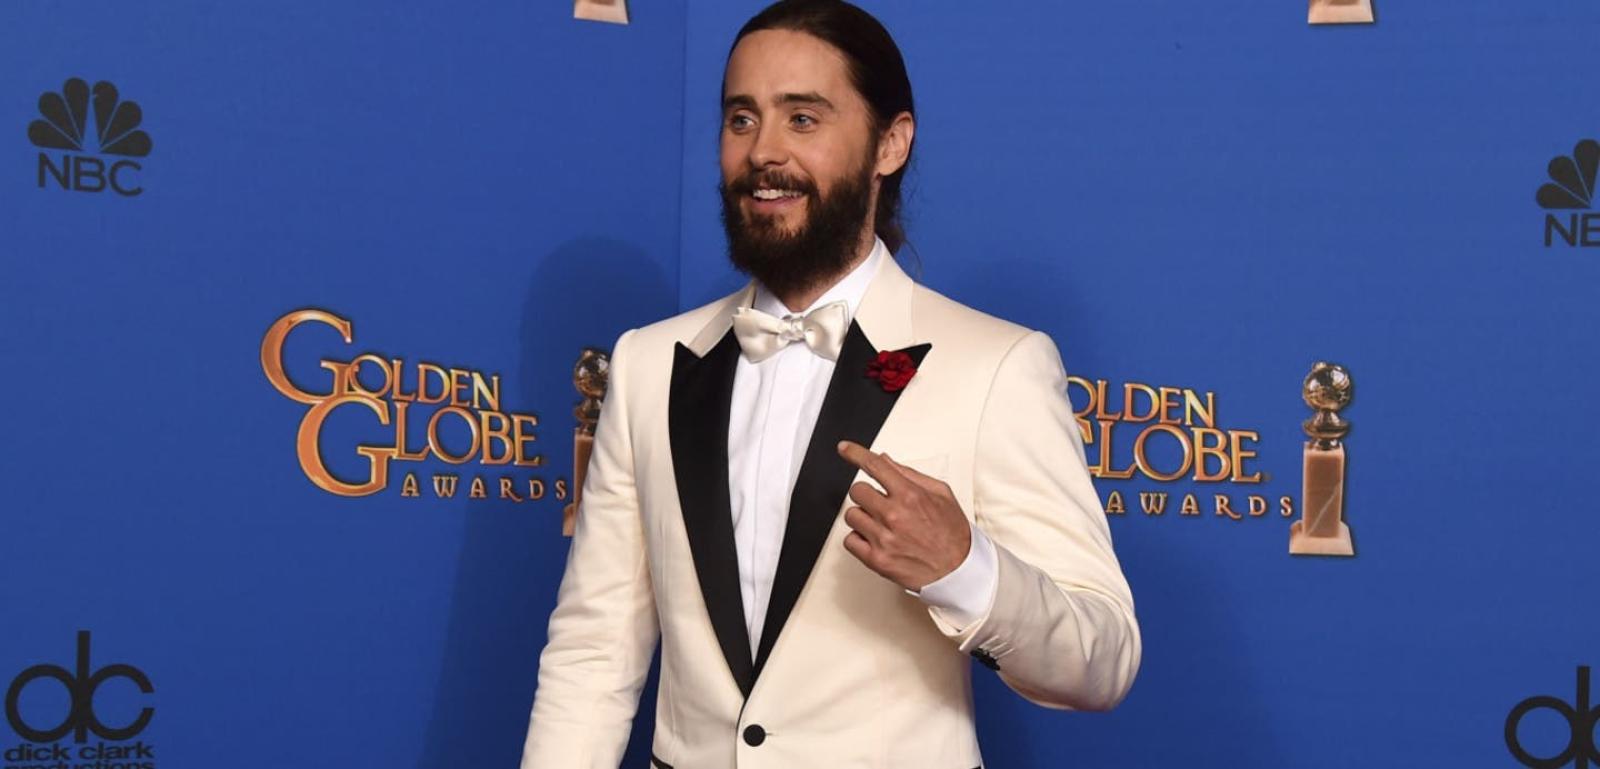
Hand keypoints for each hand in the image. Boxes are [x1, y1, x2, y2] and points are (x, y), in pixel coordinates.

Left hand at [836, 440, 970, 590]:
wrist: (959, 570)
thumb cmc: (952, 532)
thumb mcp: (940, 494)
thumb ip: (909, 474)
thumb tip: (884, 460)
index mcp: (910, 495)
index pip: (875, 466)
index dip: (855, 453)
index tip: (844, 449)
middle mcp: (894, 515)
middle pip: (857, 491)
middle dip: (867, 494)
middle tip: (880, 503)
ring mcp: (883, 538)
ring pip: (851, 515)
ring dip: (863, 517)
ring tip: (882, 525)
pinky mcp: (876, 560)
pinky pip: (849, 541)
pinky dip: (859, 539)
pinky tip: (876, 540)